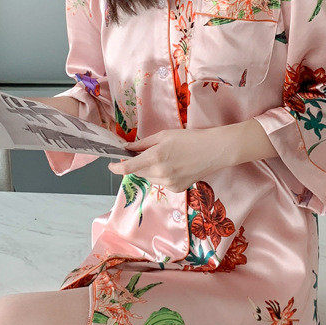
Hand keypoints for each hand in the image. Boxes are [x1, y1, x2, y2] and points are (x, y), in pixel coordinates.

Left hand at [108, 127, 223, 192]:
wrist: (214, 151)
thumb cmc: (190, 138)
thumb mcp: (163, 135)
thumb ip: (143, 144)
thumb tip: (127, 148)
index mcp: (155, 157)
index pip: (128, 167)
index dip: (116, 167)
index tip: (111, 164)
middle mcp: (160, 173)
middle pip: (138, 172)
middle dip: (138, 164)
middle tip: (147, 153)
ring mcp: (169, 183)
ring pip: (149, 178)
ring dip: (150, 170)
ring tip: (166, 158)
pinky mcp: (176, 189)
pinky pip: (161, 183)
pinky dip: (162, 175)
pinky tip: (175, 166)